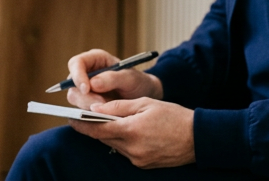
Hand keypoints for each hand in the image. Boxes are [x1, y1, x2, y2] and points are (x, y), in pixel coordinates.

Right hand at [65, 49, 162, 109]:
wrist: (144, 97)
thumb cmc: (138, 82)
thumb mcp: (130, 78)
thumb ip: (113, 78)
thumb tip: (93, 84)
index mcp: (94, 60)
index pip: (76, 63)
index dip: (77, 76)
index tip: (87, 89)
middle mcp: (86, 73)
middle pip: (73, 84)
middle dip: (85, 96)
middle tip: (102, 105)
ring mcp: (85, 89)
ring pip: (75, 99)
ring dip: (88, 107)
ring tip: (107, 110)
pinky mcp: (88, 103)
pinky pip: (81, 110)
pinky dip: (91, 114)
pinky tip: (104, 117)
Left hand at [71, 98, 194, 168]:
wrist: (197, 138)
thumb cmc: (173, 116)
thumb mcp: (145, 103)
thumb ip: (119, 106)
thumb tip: (95, 108)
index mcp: (131, 131)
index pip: (98, 129)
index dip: (82, 124)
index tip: (70, 118)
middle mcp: (132, 149)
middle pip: (104, 138)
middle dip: (93, 128)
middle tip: (82, 117)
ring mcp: (138, 159)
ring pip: (114, 145)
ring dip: (108, 134)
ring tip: (106, 122)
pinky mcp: (143, 164)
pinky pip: (125, 152)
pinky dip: (122, 141)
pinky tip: (126, 131)